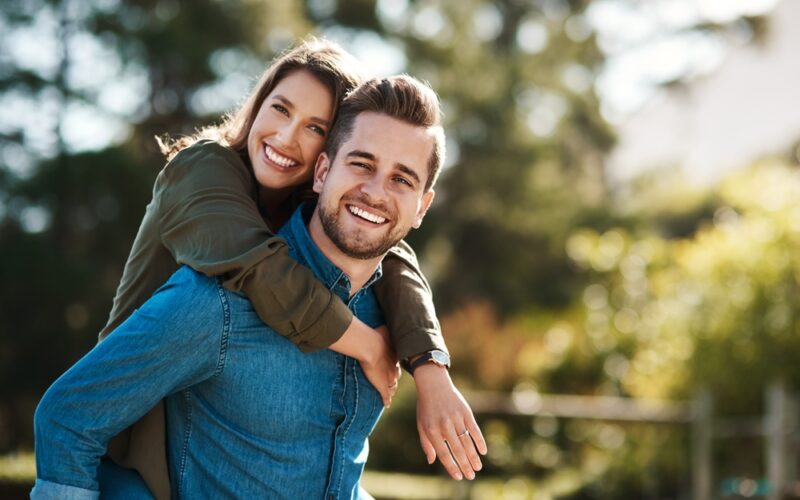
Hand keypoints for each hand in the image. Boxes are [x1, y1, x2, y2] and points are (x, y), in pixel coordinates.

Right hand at [360, 326, 400, 406]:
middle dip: (394, 378)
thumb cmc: (376, 336)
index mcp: (395, 357)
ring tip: (390, 393)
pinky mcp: (382, 386)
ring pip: (392, 387)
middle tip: (392, 380)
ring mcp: (389, 379)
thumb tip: (385, 321)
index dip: (394, 366)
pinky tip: (387, 404)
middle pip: (396, 376)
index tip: (393, 366)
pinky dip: (387, 400)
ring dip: (391, 390)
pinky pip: (386, 396)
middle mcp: (394, 369)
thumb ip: (385, 328)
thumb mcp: (384, 330)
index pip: (396, 364)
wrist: (371, 346)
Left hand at [413, 364, 486, 479]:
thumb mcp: (422, 425)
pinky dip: (479, 441)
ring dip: (473, 456)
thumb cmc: (426, 408)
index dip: (451, 466)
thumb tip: (432, 461)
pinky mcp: (466, 412)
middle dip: (465, 465)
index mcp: (432, 430)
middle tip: (471, 476)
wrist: (434, 385)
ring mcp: (456, 418)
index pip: (443, 453)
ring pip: (467, 441)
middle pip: (457, 449)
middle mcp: (444, 425)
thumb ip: (426, 444)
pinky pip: (474, 429)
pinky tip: (483, 451)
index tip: (458, 476)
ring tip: (477, 468)